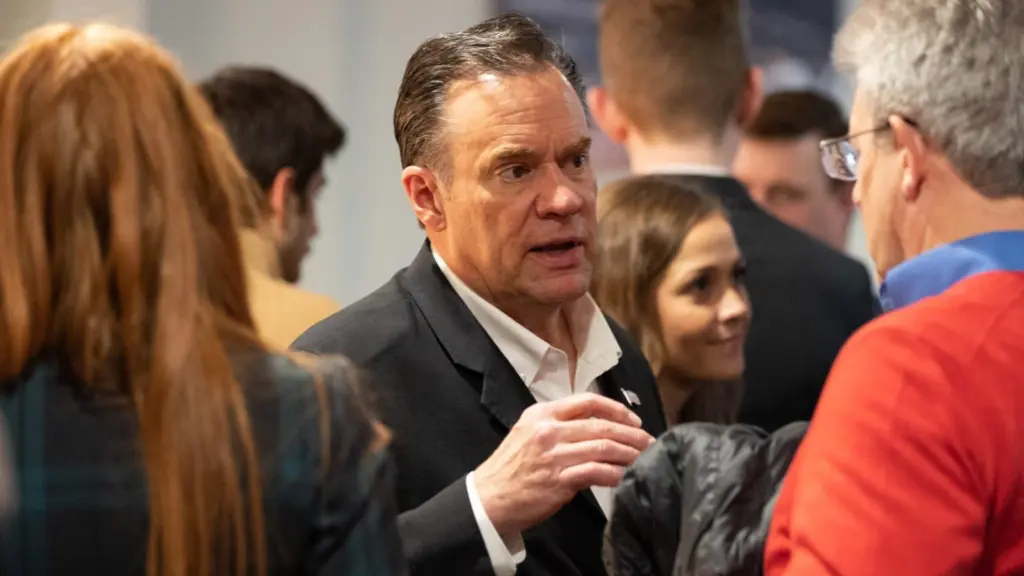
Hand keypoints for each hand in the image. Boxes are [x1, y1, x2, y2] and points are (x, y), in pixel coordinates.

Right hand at [473, 393, 654, 535]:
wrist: (488, 499)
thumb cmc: (510, 468)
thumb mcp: (528, 434)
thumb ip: (559, 428)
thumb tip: (596, 432)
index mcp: (542, 413)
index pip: (587, 401)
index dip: (616, 408)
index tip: (633, 419)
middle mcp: (548, 430)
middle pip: (601, 425)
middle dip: (631, 433)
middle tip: (648, 441)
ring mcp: (554, 455)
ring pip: (604, 447)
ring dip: (629, 453)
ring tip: (643, 458)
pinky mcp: (559, 480)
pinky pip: (597, 472)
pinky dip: (616, 473)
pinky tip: (627, 477)